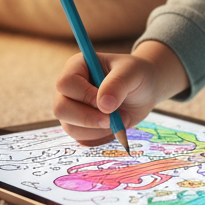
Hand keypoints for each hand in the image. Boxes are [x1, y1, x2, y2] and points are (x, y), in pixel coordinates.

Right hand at [52, 40, 188, 145]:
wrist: (144, 91)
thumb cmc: (136, 75)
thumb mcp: (132, 72)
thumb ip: (118, 84)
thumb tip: (103, 105)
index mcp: (78, 66)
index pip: (66, 83)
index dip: (84, 96)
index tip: (107, 103)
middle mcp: (69, 87)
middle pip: (61, 108)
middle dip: (87, 118)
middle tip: (111, 119)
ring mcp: (71, 107)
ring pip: (70, 126)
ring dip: (97, 128)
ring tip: (119, 117)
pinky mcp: (78, 125)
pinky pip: (80, 138)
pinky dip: (99, 136)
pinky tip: (114, 125)